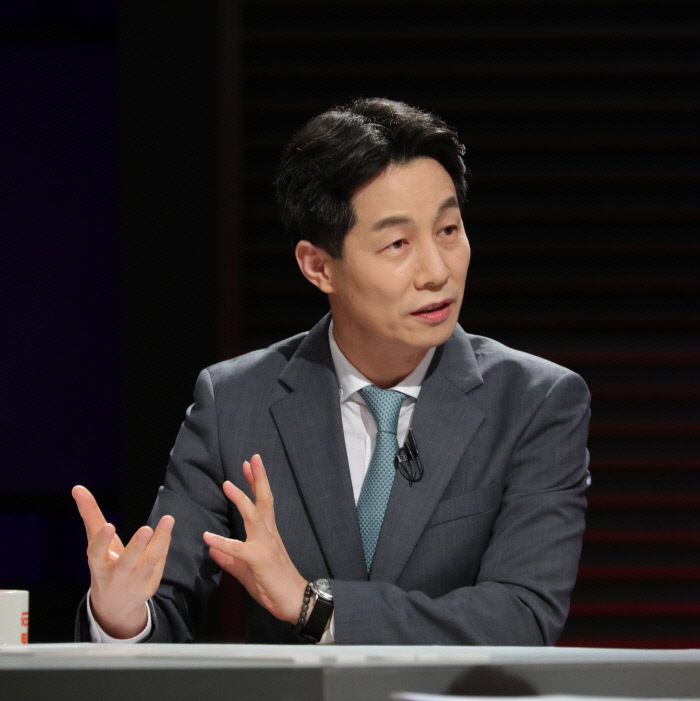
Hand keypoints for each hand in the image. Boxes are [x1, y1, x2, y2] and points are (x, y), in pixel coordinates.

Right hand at [72, 485, 173, 638]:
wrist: (113, 605)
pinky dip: (164, 545)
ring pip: (150, 561)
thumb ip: (90, 515)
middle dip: (137, 545)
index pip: (96, 554)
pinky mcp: (149, 586)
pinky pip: (159, 563)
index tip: (109, 526)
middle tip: (146, 528)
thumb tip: (77, 488)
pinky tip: (167, 530)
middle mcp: (115, 576)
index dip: (101, 541)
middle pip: (127, 561)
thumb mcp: (95, 543)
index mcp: (98, 565)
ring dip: (160, 541)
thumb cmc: (104, 564)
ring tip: (168, 519)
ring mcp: (134, 583)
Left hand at [203, 455, 307, 623]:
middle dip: (258, 478)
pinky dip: (222, 542)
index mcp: (267, 534)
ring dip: (240, 498)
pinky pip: (238, 549)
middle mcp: (268, 534)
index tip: (248, 466)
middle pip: (264, 500)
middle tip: (252, 459)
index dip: (255, 483)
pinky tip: (208, 537)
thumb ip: (229, 558)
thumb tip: (212, 548)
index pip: (262, 503)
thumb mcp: (245, 570)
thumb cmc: (273, 585)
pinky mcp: (259, 559)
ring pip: (253, 516)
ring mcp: (265, 545)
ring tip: (227, 484)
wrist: (294, 601)